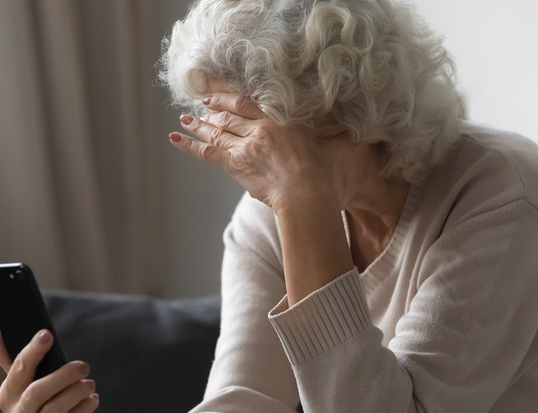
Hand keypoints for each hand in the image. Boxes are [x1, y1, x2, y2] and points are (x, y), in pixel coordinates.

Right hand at [0, 329, 100, 412]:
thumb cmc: (40, 400)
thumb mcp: (25, 381)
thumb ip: (10, 358)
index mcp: (7, 396)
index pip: (17, 370)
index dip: (32, 351)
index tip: (47, 335)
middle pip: (36, 392)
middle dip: (63, 376)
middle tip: (84, 366)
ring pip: (54, 408)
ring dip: (77, 391)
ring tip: (90, 384)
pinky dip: (84, 407)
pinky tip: (92, 399)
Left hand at [169, 92, 355, 212]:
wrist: (306, 194)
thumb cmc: (323, 174)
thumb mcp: (334, 149)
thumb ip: (340, 137)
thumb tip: (362, 134)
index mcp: (281, 121)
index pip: (248, 103)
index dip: (230, 97)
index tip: (218, 94)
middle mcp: (260, 128)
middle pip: (229, 115)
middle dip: (212, 110)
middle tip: (200, 106)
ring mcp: (245, 145)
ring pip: (217, 130)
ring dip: (198, 125)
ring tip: (185, 120)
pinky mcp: (235, 163)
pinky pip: (207, 150)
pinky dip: (189, 144)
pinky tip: (174, 138)